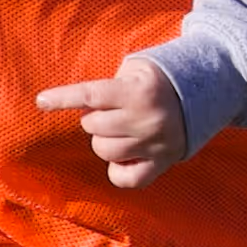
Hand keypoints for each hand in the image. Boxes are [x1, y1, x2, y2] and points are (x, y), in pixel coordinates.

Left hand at [37, 50, 188, 189]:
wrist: (206, 92)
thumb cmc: (158, 79)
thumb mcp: (136, 68)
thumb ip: (107, 86)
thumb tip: (79, 107)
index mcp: (139, 91)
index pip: (91, 95)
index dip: (63, 98)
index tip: (41, 101)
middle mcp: (147, 119)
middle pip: (94, 126)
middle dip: (95, 118)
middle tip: (111, 111)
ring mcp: (156, 144)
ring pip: (104, 151)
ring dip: (104, 140)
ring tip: (120, 130)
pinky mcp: (163, 163)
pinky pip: (126, 178)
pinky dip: (117, 170)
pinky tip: (125, 156)